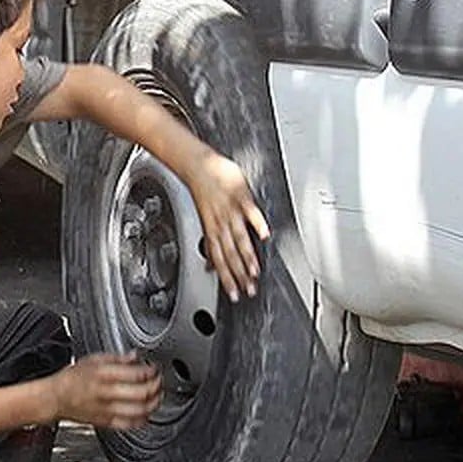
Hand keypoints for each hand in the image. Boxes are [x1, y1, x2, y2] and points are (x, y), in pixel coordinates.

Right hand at [49, 352, 161, 429]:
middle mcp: (106, 392)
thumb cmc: (72, 378)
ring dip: (153, 403)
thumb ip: (117, 358)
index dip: (151, 371)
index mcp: (103, 374)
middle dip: (156, 386)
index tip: (155, 369)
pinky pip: (129, 424)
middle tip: (159, 382)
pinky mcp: (105, 422)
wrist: (55, 398)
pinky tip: (146, 413)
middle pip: (142, 393)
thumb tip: (135, 356)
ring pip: (139, 410)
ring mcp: (106, 409)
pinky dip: (142, 419)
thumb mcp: (93, 359)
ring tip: (156, 397)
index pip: (137, 373)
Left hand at [187, 151, 270, 301]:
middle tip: (248, 290)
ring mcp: (230, 210)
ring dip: (247, 256)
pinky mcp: (240, 195)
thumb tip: (211, 265)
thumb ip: (212, 244)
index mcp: (212, 230)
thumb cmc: (204, 191)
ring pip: (239, 238)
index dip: (226, 279)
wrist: (198, 166)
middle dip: (239, 275)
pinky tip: (264, 235)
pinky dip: (257, 223)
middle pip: (230, 254)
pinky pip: (250, 212)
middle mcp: (220, 223)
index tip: (234, 295)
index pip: (219, 260)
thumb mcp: (206, 220)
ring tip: (255, 272)